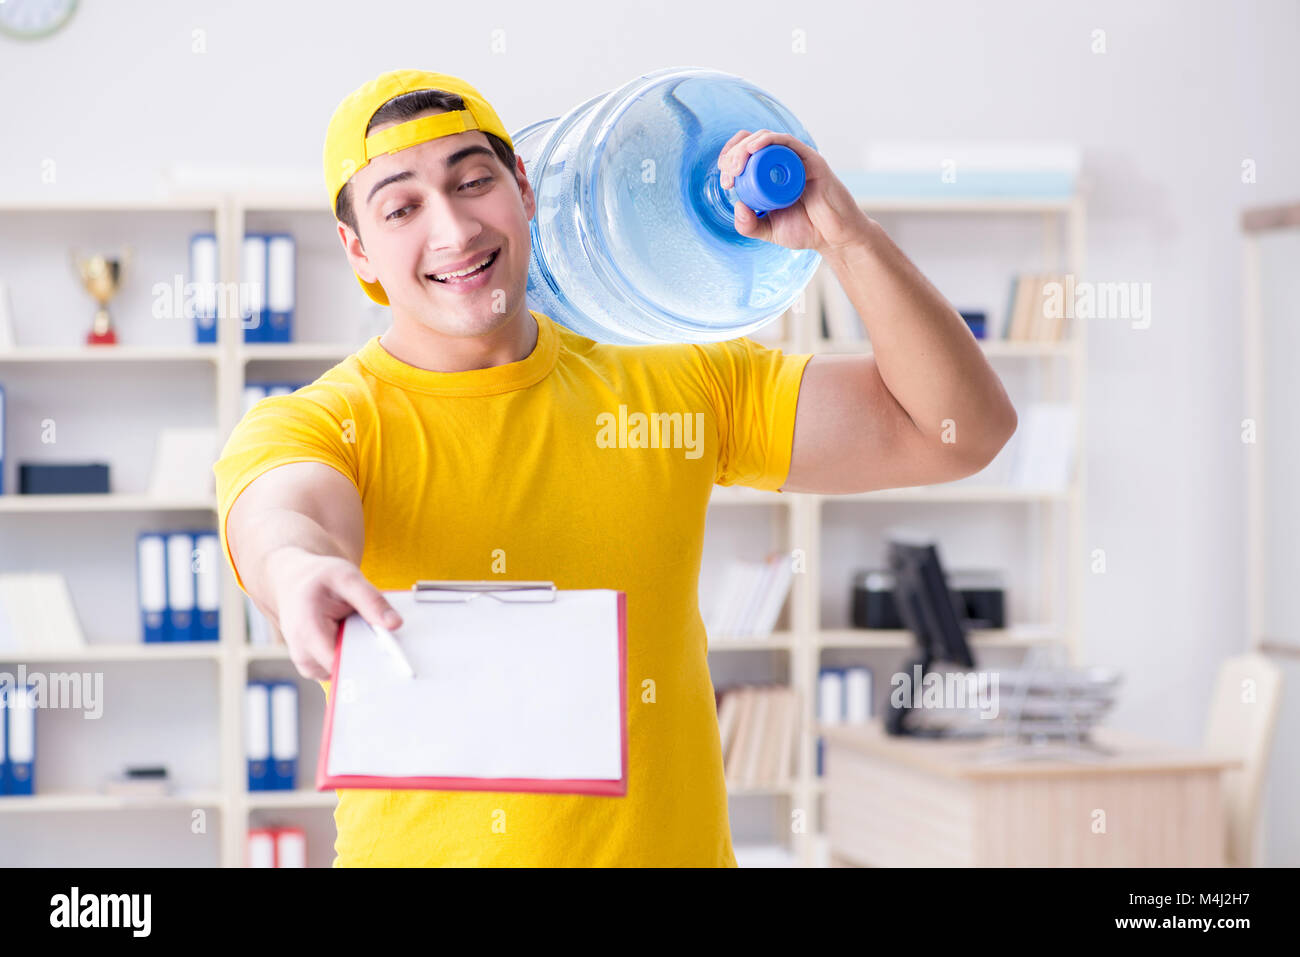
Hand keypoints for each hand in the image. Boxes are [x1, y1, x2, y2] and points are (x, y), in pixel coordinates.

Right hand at [264, 547, 402, 679]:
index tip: (387, 649)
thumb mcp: (346, 577)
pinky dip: (351, 655)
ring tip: (352, 627)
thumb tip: (395, 623)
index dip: (368, 659)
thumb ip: (371, 601)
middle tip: (368, 627)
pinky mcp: (314, 667)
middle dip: (366, 654)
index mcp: (307, 632)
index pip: (342, 663)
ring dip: (358, 653)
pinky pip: (342, 669)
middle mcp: (303, 654)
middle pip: (347, 670)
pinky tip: (348, 636)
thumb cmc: (318, 579)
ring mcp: (307, 664)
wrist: (296, 582)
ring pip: (347, 672)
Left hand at [717, 128, 870, 254]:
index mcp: (771, 175)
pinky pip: (787, 142)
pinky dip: (768, 140)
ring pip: (766, 138)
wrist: (834, 237)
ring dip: (746, 147)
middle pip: (752, 142)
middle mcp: (783, 163)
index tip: (726, 182)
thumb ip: (750, 225)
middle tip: (729, 175)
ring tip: (736, 166)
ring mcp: (797, 159)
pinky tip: (753, 148)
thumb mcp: (769, 231)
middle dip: (733, 154)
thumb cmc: (806, 230)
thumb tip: (737, 206)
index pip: (746, 156)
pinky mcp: (810, 159)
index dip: (730, 161)